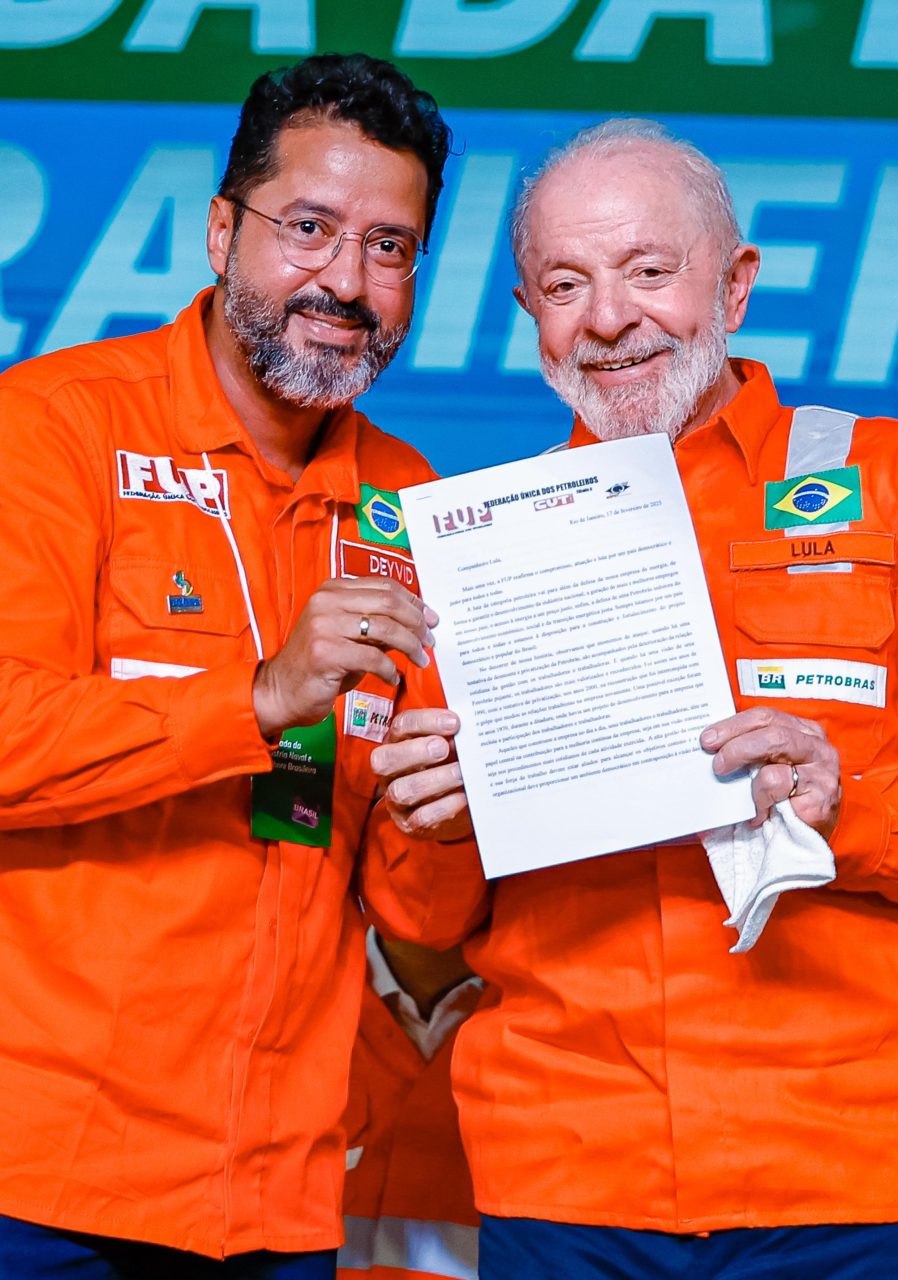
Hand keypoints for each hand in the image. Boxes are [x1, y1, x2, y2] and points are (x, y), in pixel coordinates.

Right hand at [253, 577, 436, 735]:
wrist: (281, 692)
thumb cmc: (319, 666)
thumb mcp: (350, 637)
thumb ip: (378, 625)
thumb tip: (419, 622)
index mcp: (332, 589)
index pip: (384, 586)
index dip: (413, 601)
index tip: (431, 619)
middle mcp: (326, 601)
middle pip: (388, 602)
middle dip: (416, 622)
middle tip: (429, 641)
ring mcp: (324, 625)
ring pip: (385, 628)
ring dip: (410, 646)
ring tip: (419, 659)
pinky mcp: (326, 652)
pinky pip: (373, 657)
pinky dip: (389, 669)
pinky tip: (392, 678)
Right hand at [370, 708, 472, 841]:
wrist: (454, 804)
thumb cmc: (448, 765)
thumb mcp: (449, 746)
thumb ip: (454, 736)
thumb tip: (471, 729)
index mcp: (398, 742)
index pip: (402, 725)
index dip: (426, 722)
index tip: (454, 722)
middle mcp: (390, 771)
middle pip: (385, 759)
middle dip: (416, 752)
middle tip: (444, 748)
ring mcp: (395, 799)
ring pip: (401, 791)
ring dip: (434, 780)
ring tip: (461, 773)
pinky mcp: (408, 824)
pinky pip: (420, 818)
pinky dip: (444, 806)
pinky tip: (463, 796)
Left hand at [700, 706, 840, 838]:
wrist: (807, 842)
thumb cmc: (782, 801)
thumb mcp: (766, 768)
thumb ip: (749, 752)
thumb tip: (711, 744)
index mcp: (802, 732)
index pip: (765, 717)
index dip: (733, 725)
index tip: (708, 738)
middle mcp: (816, 746)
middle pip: (771, 730)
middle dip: (736, 744)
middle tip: (716, 763)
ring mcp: (822, 769)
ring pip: (776, 751)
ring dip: (746, 768)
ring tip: (732, 785)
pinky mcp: (821, 795)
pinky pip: (778, 785)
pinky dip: (759, 798)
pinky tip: (757, 813)